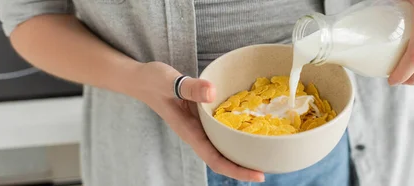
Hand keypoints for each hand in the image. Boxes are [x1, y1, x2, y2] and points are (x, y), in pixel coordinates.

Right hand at [132, 62, 264, 181]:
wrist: (141, 79)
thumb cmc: (153, 81)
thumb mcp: (170, 81)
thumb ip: (190, 87)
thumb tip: (213, 92)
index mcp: (190, 132)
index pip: (215, 159)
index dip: (237, 170)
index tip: (258, 175)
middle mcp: (197, 133)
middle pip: (223, 158)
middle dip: (245, 166)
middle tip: (271, 165)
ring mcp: (200, 126)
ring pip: (223, 145)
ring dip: (242, 151)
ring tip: (266, 150)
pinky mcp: (202, 116)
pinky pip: (221, 130)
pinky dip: (236, 132)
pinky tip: (251, 126)